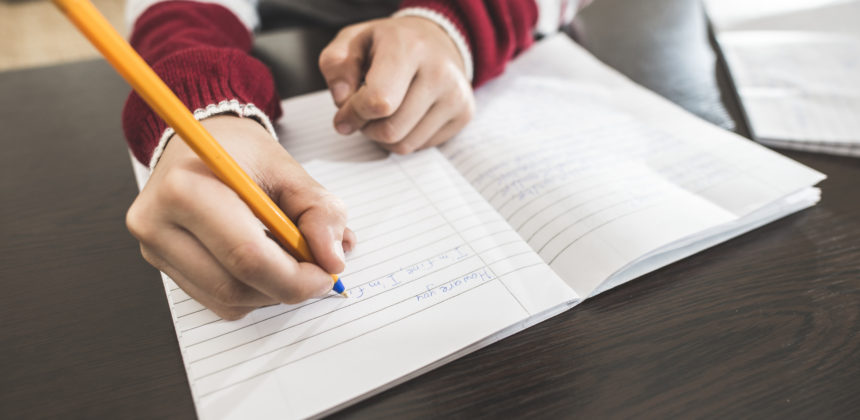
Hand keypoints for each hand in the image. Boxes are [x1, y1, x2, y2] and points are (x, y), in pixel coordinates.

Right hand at [126, 116, 355, 319]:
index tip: (327, 274)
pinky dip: (252, 292)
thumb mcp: (290, 171)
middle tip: (318, 271)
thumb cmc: (242, 154)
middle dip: (288, 287)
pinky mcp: (162, 265)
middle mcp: (158, 223)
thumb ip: (320, 212)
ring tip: (288, 257)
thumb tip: (334, 259)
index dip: (296, 278)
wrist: (202, 144)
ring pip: (228, 302)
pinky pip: (218, 302)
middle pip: (236, 286)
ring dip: (271, 292)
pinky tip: (263, 261)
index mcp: (186, 189)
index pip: (246, 256)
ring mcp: (154, 248)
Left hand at [319, 16, 474, 153]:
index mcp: (408, 47)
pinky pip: (422, 147)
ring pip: (405, 144)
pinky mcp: (464, 113)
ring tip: (381, 114)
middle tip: (362, 115)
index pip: (378, 101)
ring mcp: (456, 94)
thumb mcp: (353, 41)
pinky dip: (404, 138)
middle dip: (366, 129)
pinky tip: (403, 116)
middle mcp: (439, 71)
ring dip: (383, 137)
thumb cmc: (389, 44)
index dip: (353, 114)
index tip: (343, 114)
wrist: (436, 39)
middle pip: (391, 129)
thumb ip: (335, 65)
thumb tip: (342, 99)